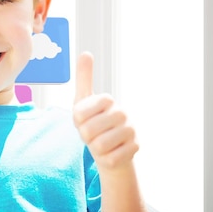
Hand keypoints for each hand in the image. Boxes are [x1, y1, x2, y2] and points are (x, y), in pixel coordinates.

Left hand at [73, 52, 138, 171]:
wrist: (108, 147)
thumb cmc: (92, 121)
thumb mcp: (82, 101)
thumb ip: (84, 77)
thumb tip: (86, 53)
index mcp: (107, 99)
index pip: (79, 113)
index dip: (77, 121)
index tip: (82, 120)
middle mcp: (122, 112)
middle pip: (88, 131)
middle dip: (85, 136)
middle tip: (91, 134)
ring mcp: (131, 130)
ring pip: (99, 146)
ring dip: (95, 148)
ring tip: (100, 142)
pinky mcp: (136, 148)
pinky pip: (110, 159)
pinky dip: (105, 159)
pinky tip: (111, 152)